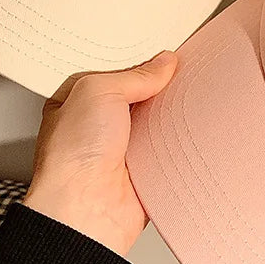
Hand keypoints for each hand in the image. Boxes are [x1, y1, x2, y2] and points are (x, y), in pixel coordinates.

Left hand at [23, 51, 176, 255]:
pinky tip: (192, 127)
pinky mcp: (145, 170)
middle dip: (160, 88)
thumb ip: (134, 75)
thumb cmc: (72, 157)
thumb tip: (162, 63)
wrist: (87, 210)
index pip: (116, 72)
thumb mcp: (98, 91)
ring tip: (192, 96)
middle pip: (141, 96)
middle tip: (182, 72)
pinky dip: (182, 140)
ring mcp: (124, 149)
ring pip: (159, 121)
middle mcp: (100, 126)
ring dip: (173, 114)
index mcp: (79, 102)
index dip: (139, 62)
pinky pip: (171, 148)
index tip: (164, 53)